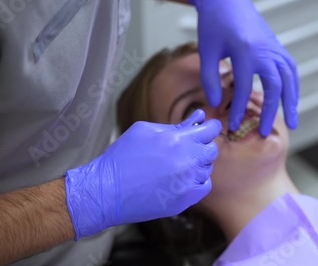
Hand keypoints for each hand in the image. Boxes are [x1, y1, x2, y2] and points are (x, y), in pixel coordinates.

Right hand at [65, 110, 220, 239]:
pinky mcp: (185, 200)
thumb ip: (176, 124)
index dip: (211, 127)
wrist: (106, 191)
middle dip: (203, 146)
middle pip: (211, 150)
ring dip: (197, 164)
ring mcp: (187, 183)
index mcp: (177, 140)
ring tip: (176, 165)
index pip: (210, 130)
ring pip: (207, 168)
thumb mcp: (144, 131)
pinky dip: (197, 181)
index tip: (208, 127)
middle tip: (188, 147)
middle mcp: (187, 161)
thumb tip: (199, 117)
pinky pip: (204, 186)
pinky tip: (181, 179)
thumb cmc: (122, 157)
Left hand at [184, 0, 298, 135]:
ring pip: (290, 79)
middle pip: (275, 87)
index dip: (240, 110)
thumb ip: (210, 80)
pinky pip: (291, 69)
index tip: (235, 125)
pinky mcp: (277, 46)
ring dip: (292, 101)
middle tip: (267, 132)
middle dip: (273, 112)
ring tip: (293, 121)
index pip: (245, 89)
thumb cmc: (213, 23)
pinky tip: (291, 99)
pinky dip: (294, 86)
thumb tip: (216, 104)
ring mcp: (274, 47)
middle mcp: (265, 51)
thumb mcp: (206, 52)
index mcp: (245, 52)